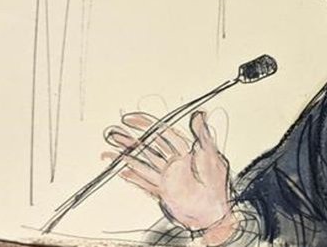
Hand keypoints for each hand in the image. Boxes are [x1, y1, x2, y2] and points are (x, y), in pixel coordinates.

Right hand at [103, 111, 234, 237]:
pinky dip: (133, 178)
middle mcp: (173, 163)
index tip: (130, 119)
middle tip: (113, 133)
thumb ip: (202, 134)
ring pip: (142, 164)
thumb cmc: (217, 184)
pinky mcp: (163, 192)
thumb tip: (200, 113)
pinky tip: (122, 173)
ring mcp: (167, 178)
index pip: (161, 133)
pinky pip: (144, 183)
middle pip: (148, 148)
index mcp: (184, 150)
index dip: (146, 125)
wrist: (214, 212)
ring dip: (126, 157)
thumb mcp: (211, 155)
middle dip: (130, 141)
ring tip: (109, 152)